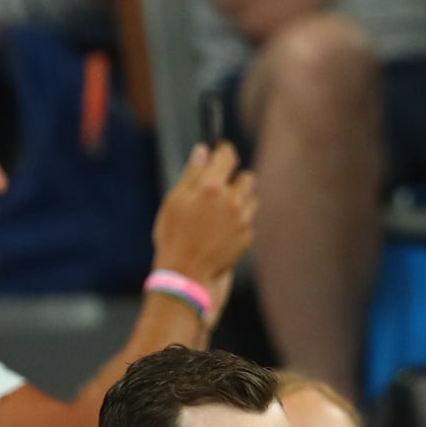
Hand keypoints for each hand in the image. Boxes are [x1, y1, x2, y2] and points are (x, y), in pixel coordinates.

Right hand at [149, 140, 257, 303]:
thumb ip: (192, 174)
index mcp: (211, 187)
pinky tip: (221, 231)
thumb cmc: (174, 238)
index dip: (224, 151)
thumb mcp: (174, 202)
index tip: (221, 151)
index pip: (227, 157)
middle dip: (235, 180)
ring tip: (220, 212)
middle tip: (219, 188)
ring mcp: (242, 219)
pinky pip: (248, 219)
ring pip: (251, 198)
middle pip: (247, 177)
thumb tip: (203, 150)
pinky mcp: (247, 236)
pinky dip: (238, 221)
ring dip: (240, 200)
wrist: (187, 276)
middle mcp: (232, 200)